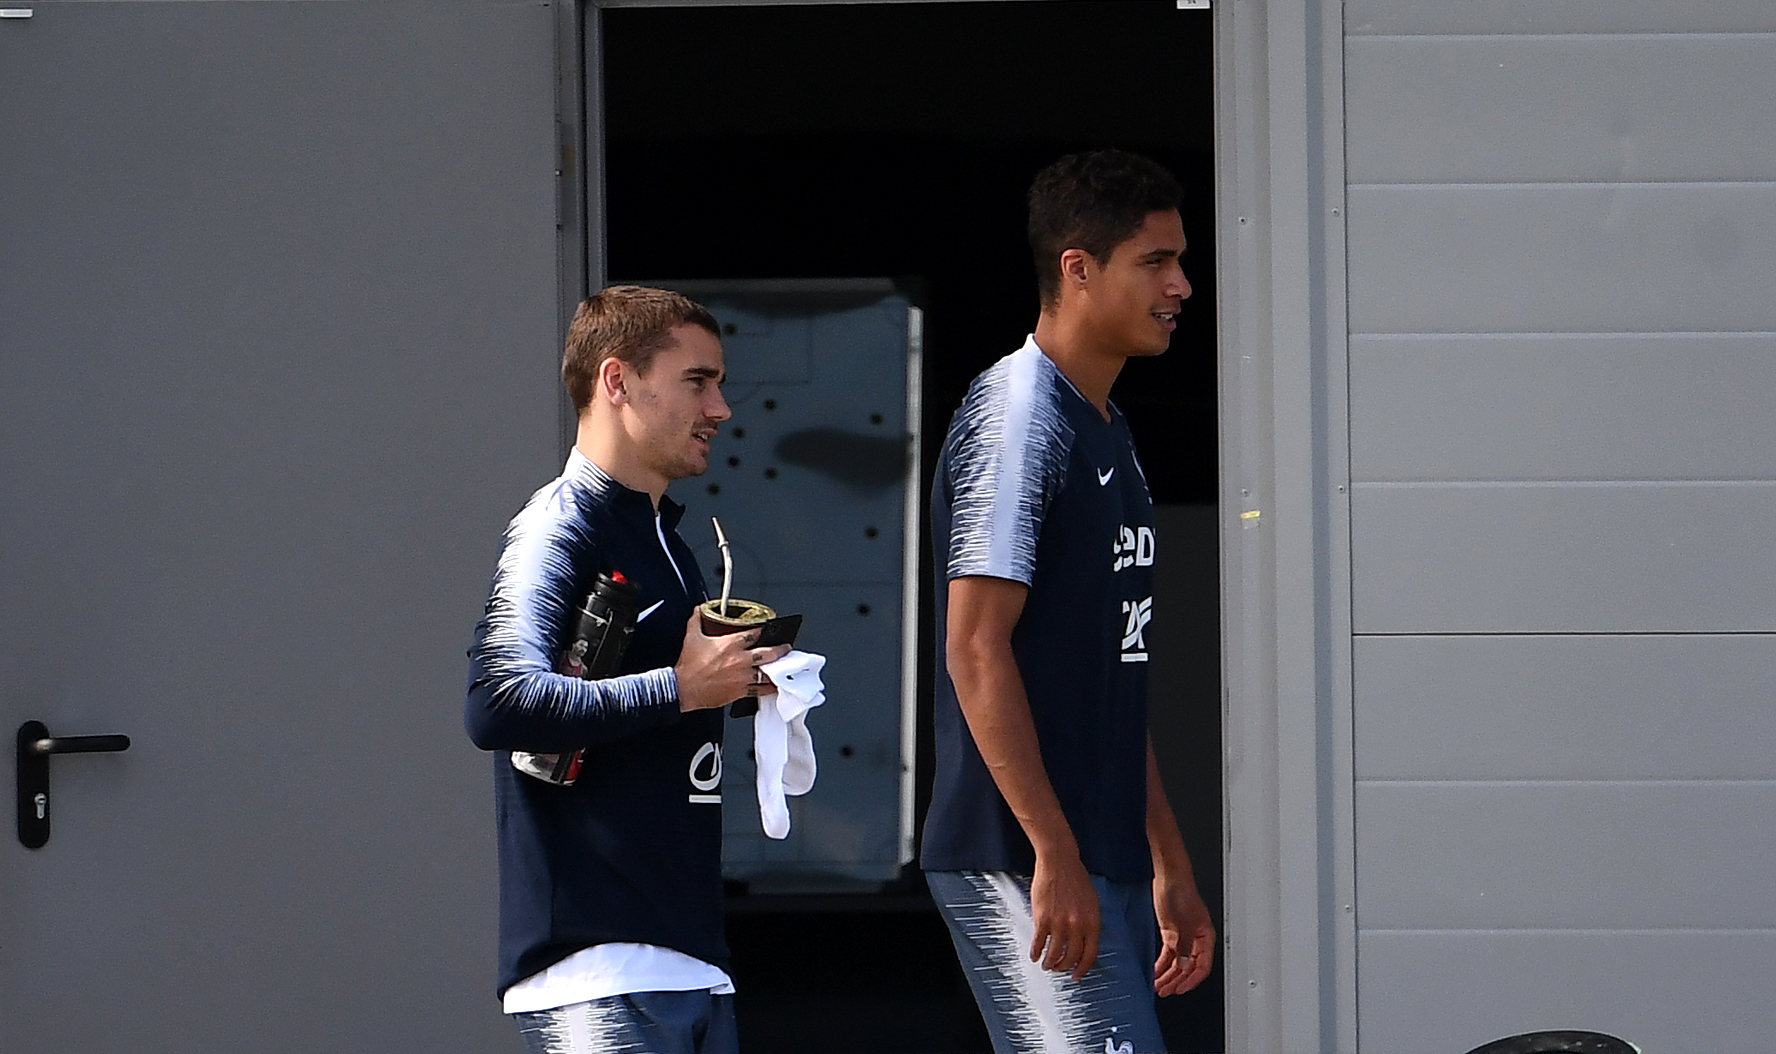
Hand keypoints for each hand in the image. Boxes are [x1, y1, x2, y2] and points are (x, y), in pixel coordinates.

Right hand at [673, 612, 789, 711]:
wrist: (683, 687)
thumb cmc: (688, 665)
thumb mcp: (691, 636)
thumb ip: (696, 620)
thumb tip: (698, 609)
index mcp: (730, 644)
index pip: (755, 633)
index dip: (765, 630)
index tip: (770, 629)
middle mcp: (740, 659)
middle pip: (768, 652)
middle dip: (781, 649)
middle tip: (787, 647)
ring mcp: (742, 676)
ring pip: (767, 672)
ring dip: (777, 670)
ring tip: (785, 667)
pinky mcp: (740, 691)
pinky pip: (760, 690)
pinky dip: (769, 688)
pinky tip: (775, 686)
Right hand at [1029, 849, 1100, 979]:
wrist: (1059, 862)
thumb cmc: (1076, 878)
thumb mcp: (1091, 902)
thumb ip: (1089, 922)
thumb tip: (1084, 941)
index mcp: (1092, 922)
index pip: (1090, 954)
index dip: (1082, 968)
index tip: (1076, 976)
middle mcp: (1078, 926)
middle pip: (1071, 957)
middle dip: (1064, 967)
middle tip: (1059, 969)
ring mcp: (1060, 923)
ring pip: (1054, 953)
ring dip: (1050, 963)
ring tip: (1046, 965)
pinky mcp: (1043, 918)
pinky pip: (1039, 942)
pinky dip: (1035, 952)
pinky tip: (1034, 955)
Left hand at [1152, 875, 1214, 995]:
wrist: (1169, 877)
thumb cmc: (1181, 892)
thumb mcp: (1183, 923)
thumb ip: (1184, 946)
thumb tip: (1185, 965)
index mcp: (1205, 938)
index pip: (1202, 967)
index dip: (1191, 980)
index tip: (1179, 989)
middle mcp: (1195, 940)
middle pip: (1188, 968)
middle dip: (1177, 981)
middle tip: (1165, 991)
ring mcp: (1182, 937)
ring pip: (1177, 963)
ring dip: (1168, 975)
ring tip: (1158, 986)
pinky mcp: (1171, 933)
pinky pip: (1168, 954)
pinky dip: (1162, 964)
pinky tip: (1155, 972)